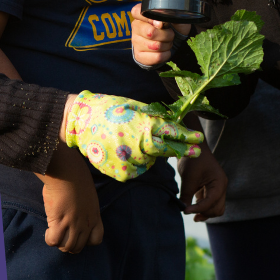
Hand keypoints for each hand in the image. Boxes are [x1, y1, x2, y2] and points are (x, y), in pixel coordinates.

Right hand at [38, 144, 103, 253]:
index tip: (77, 233)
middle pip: (78, 247)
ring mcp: (73, 225)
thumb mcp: (88, 196)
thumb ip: (84, 208)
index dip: (86, 241)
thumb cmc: (76, 178)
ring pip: (66, 247)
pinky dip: (50, 239)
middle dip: (69, 244)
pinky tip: (48, 230)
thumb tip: (74, 210)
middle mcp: (86, 224)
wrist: (68, 173)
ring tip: (54, 233)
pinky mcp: (59, 222)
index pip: (96, 240)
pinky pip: (54, 241)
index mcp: (94, 216)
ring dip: (59, 243)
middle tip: (61, 235)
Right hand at [65, 91, 203, 181]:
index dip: (186, 136)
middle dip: (182, 150)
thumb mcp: (133, 107)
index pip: (170, 132)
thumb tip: (170, 122)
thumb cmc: (107, 109)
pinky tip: (124, 152)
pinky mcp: (121, 172)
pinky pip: (137, 169)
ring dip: (149, 154)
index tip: (199, 139)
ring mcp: (129, 160)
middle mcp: (138, 144)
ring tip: (132, 142)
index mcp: (142, 125)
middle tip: (196, 150)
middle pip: (166, 150)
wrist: (80, 122)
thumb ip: (151, 117)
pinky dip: (135, 162)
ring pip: (151, 161)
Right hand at [130, 3, 191, 67]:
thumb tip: (159, 23)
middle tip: (170, 33)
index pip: (137, 12)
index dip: (151, 19)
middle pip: (150, 32)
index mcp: (141, 14)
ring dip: (167, 45)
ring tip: (167, 41)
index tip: (161, 23)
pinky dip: (166, 55)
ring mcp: (136, 42)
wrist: (175, 40)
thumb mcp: (173, 16)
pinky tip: (165, 51)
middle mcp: (135, 27)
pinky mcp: (139, 55)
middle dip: (166, 34)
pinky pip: (156, 57)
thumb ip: (167, 14)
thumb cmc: (172, 25)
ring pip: (155, 46)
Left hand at [178, 147, 226, 221]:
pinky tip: (191, 208)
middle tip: (189, 213)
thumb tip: (182, 209)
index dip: (198, 208)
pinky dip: (202, 208)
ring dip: (205, 213)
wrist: (192, 146)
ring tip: (192, 215)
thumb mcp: (189, 178)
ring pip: (215, 208)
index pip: (211, 202)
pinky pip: (209, 203)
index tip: (185, 210)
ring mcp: (216, 188)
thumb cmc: (193, 159)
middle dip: (204, 213)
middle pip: (217, 208)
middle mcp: (220, 187)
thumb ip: (186, 195)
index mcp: (219, 182)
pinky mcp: (209, 188)